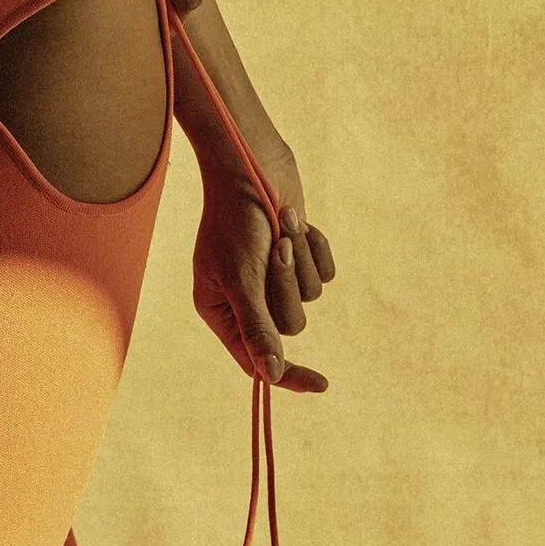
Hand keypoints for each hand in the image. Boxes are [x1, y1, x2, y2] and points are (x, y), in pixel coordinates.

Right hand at [192, 133, 334, 392]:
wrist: (249, 161)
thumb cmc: (235, 218)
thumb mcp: (241, 277)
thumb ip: (256, 328)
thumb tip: (271, 375)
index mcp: (219, 307)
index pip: (255, 358)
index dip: (288, 374)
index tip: (321, 384)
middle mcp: (245, 296)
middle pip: (288, 325)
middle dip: (287, 285)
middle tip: (275, 249)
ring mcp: (271, 275)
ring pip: (309, 297)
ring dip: (300, 260)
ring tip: (283, 226)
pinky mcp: (296, 254)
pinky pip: (324, 273)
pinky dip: (315, 247)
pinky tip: (298, 221)